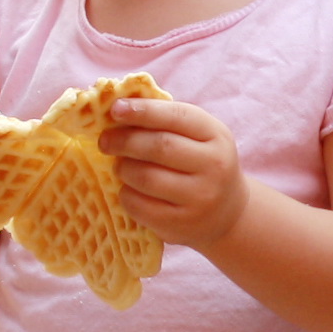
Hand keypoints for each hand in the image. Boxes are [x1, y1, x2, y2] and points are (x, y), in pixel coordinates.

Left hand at [104, 96, 245, 248]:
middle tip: (106, 141)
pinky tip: (128, 189)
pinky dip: (126, 195)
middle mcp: (214, 166)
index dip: (143, 111)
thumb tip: (119, 107)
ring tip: (120, 166)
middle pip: (159, 146)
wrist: (226, 214)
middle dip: (124, 141)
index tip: (115, 109)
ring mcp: (200, 197)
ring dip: (123, 169)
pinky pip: (140, 206)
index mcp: (216, 135)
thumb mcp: (197, 138)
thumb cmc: (200, 165)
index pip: (177, 116)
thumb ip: (165, 121)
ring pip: (146, 177)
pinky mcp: (182, 224)